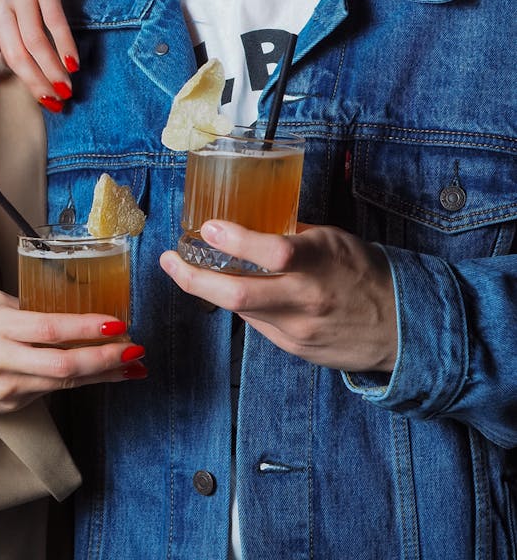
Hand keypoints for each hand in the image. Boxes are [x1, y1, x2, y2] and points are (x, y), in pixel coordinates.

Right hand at [0, 290, 146, 415]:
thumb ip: (23, 305)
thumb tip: (61, 308)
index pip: (48, 328)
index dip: (85, 328)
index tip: (115, 322)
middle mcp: (3, 360)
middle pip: (63, 364)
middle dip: (105, 358)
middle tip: (135, 348)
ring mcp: (8, 388)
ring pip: (64, 382)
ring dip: (102, 374)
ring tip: (134, 365)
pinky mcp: (12, 406)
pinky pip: (52, 391)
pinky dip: (80, 381)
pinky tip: (103, 374)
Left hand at [160, 221, 397, 373]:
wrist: (401, 328)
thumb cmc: (363, 272)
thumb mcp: (332, 239)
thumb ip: (291, 233)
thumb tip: (248, 222)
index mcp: (321, 261)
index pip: (275, 252)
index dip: (236, 241)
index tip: (208, 228)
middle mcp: (307, 298)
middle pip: (239, 294)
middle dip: (194, 279)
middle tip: (169, 260)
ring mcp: (299, 329)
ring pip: (240, 310)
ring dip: (206, 290)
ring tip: (184, 269)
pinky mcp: (294, 348)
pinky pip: (256, 324)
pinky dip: (239, 305)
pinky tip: (229, 291)